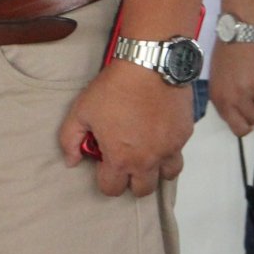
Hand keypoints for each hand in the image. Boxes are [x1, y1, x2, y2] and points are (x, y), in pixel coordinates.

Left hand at [57, 61, 193, 197]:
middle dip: (132, 180)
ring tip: (149, 152)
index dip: (105, 179)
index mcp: (120, 159)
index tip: (105, 162)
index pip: (112, 189)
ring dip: (157, 169)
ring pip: (167, 175)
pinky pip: (178, 149)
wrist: (149, 63)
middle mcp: (147, 160)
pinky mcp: (184, 133)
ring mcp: (169, 148)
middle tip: (127, 160)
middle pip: (142, 190)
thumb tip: (72, 161)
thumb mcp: (81, 110)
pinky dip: (170, 146)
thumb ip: (69, 140)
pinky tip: (160, 130)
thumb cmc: (114, 88)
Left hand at [208, 41, 253, 136]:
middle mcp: (227, 100)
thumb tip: (239, 108)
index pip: (231, 125)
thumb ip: (227, 95)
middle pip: (245, 127)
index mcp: (216, 97)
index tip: (249, 113)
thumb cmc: (229, 50)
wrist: (239, 32)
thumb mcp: (219, 77)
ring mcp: (243, 94)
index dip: (243, 122)